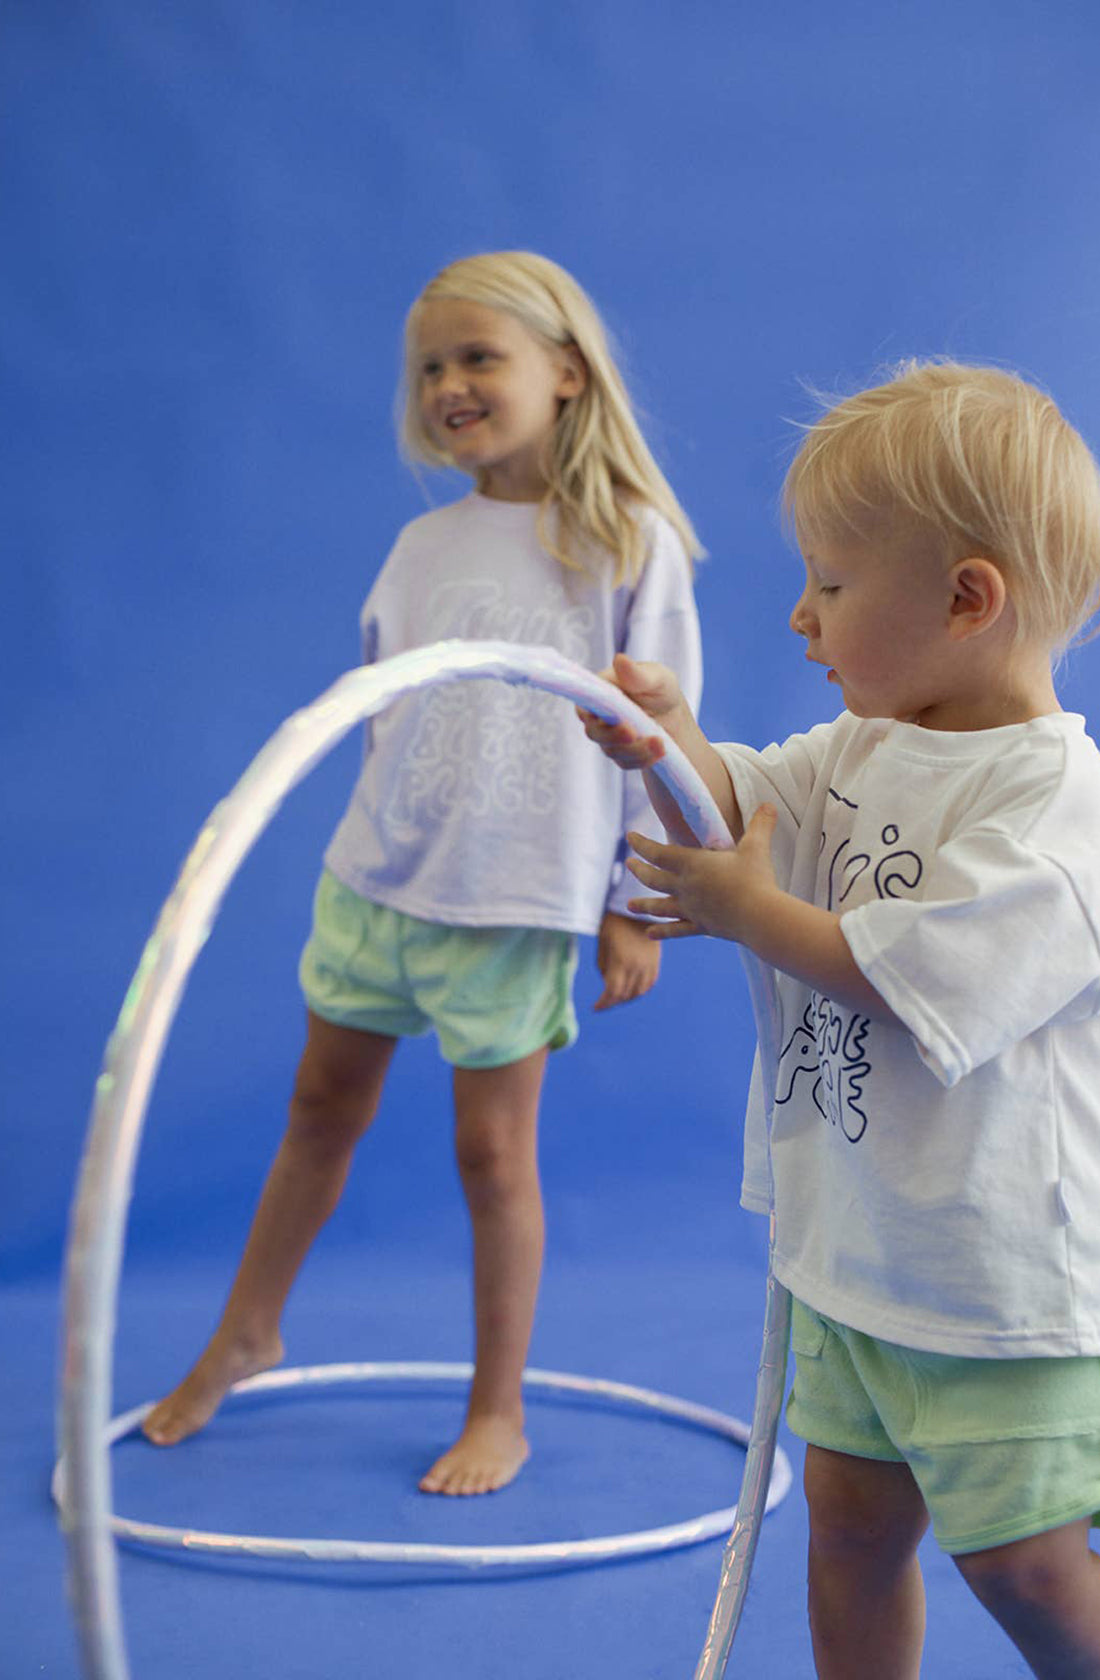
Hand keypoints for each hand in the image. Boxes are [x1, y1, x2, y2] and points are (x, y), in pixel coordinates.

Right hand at [577, 654, 684, 770]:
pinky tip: (660, 751)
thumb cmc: (661, 691)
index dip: (593, 714)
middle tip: (634, 733)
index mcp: (600, 691)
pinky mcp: (619, 755)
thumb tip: (619, 659)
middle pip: (594, 731)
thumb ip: (637, 674)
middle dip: (614, 736)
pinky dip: (644, 759)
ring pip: (611, 750)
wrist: (674, 719)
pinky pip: (626, 762)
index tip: (614, 717)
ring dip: (636, 749)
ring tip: (660, 743)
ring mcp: (607, 737)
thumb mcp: (656, 678)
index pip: (584, 703)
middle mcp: (597, 715)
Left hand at [593, 910, 661, 1009]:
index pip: (612, 992)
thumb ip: (603, 967)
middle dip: (612, 1002)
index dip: (603, 1003)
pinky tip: (631, 990)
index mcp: (622, 961)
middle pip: (625, 995)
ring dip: (626, 998)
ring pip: (639, 992)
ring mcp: (649, 964)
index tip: (595, 1008)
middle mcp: (638, 966)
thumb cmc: (613, 923)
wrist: (636, 908)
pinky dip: (640, 990)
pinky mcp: (656, 961)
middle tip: (603, 1003)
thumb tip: (606, 984)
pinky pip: (649, 983)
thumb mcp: (602, 944)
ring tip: (616, 997)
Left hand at [625, 805, 779, 942]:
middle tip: (629, 864)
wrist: (760, 917)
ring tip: (630, 906)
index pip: (659, 852)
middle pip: (654, 879)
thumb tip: (769, 804)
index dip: (642, 844)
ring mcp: (692, 909)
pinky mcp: (702, 926)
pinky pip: (677, 929)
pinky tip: (649, 934)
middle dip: (639, 870)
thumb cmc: (755, 879)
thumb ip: (760, 824)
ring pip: (660, 906)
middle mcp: (686, 887)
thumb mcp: (757, 846)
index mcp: (693, 864)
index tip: (630, 837)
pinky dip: (662, 931)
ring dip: (643, 905)